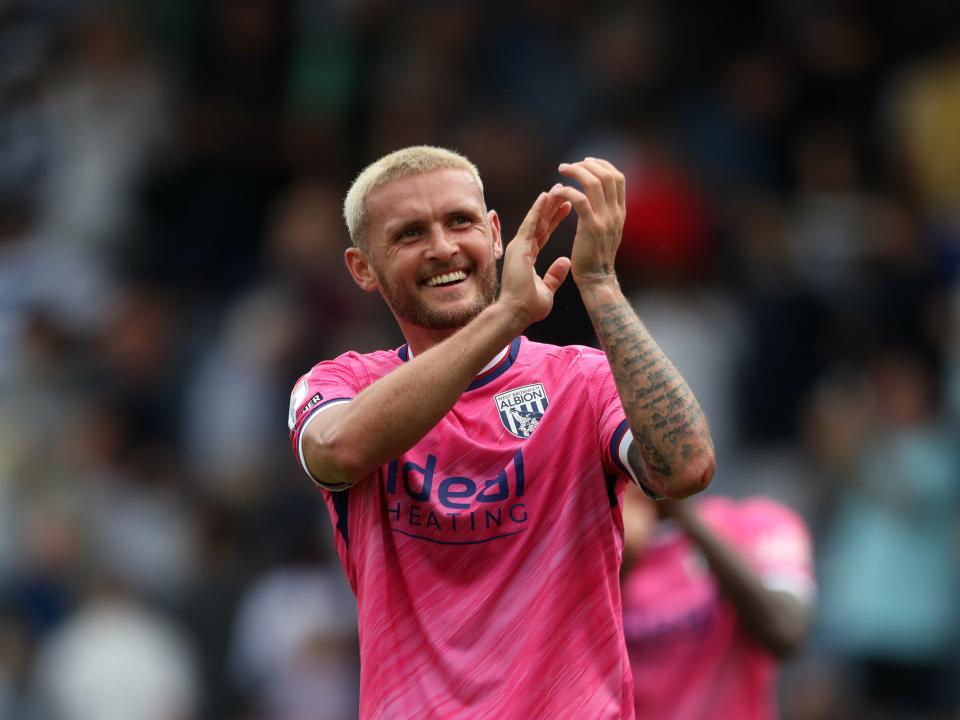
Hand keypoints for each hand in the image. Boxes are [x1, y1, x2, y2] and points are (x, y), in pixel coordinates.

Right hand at [497, 190, 571, 327]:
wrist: (516, 313)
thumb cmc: (528, 307)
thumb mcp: (547, 290)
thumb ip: (555, 275)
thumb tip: (566, 262)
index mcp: (528, 257)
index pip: (544, 233)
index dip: (555, 219)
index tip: (567, 206)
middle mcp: (522, 249)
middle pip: (540, 222)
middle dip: (552, 206)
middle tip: (563, 190)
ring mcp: (519, 246)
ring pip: (536, 219)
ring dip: (547, 203)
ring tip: (558, 188)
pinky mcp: (519, 247)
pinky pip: (530, 223)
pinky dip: (538, 209)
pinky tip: (546, 196)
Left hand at [551, 158, 625, 287]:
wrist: (597, 279)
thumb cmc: (596, 257)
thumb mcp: (608, 231)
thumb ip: (606, 213)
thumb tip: (599, 198)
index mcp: (620, 212)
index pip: (617, 177)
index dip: (602, 165)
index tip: (586, 162)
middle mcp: (616, 213)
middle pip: (607, 175)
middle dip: (587, 165)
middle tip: (568, 166)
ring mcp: (605, 219)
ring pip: (593, 183)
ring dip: (576, 172)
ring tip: (562, 171)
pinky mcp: (590, 227)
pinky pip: (579, 200)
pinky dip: (567, 191)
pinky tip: (557, 192)